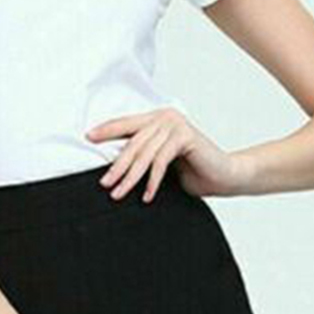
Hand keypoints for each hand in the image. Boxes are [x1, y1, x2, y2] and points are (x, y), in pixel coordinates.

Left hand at [85, 106, 234, 199]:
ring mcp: (176, 124)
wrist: (225, 176)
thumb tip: (114, 165)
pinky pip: (161, 160)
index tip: (88, 138)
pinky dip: (152, 180)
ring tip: (119, 193)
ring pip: (144, 153)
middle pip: (133, 142)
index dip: (107, 130)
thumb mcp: (162, 162)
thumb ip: (144, 156)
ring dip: (130, 177)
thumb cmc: (193, 171)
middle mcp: (165, 117)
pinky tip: (147, 196)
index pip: (126, 123)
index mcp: (157, 118)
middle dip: (117, 165)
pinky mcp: (186, 137)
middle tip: (105, 183)